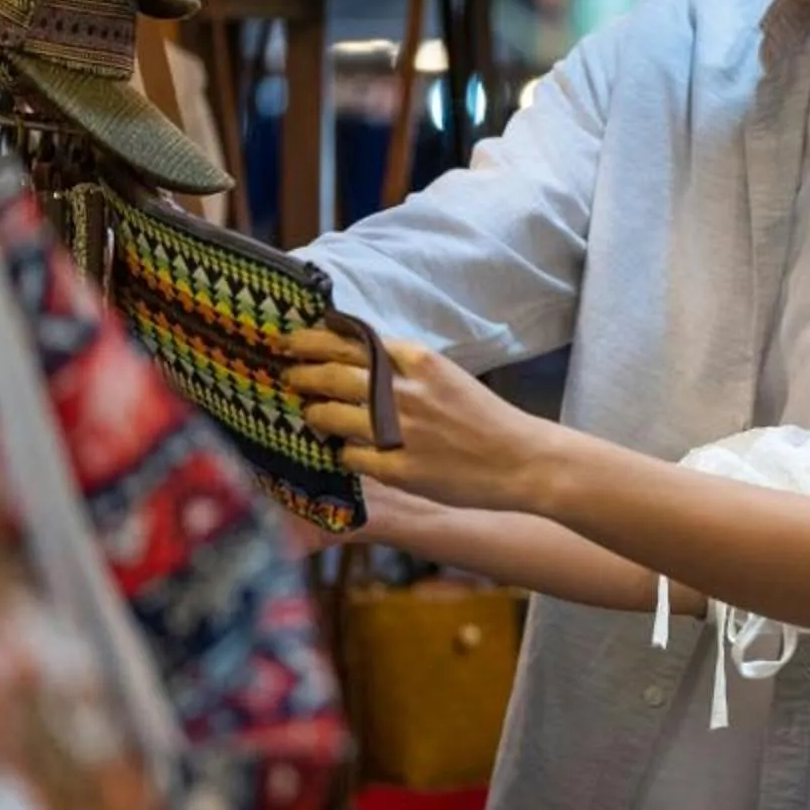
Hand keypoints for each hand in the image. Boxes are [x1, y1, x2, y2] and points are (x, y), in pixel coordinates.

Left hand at [280, 329, 555, 512]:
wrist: (521, 460)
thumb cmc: (483, 417)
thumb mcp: (445, 375)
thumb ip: (402, 365)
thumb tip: (354, 355)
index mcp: (418, 360)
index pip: (351, 340)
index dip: (314, 340)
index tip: (293, 342)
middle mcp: (404, 391)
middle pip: (332, 374)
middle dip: (301, 373)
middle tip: (287, 374)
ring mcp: (399, 431)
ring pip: (330, 416)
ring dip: (313, 413)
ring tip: (308, 412)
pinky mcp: (399, 469)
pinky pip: (349, 456)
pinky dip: (340, 451)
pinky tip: (341, 450)